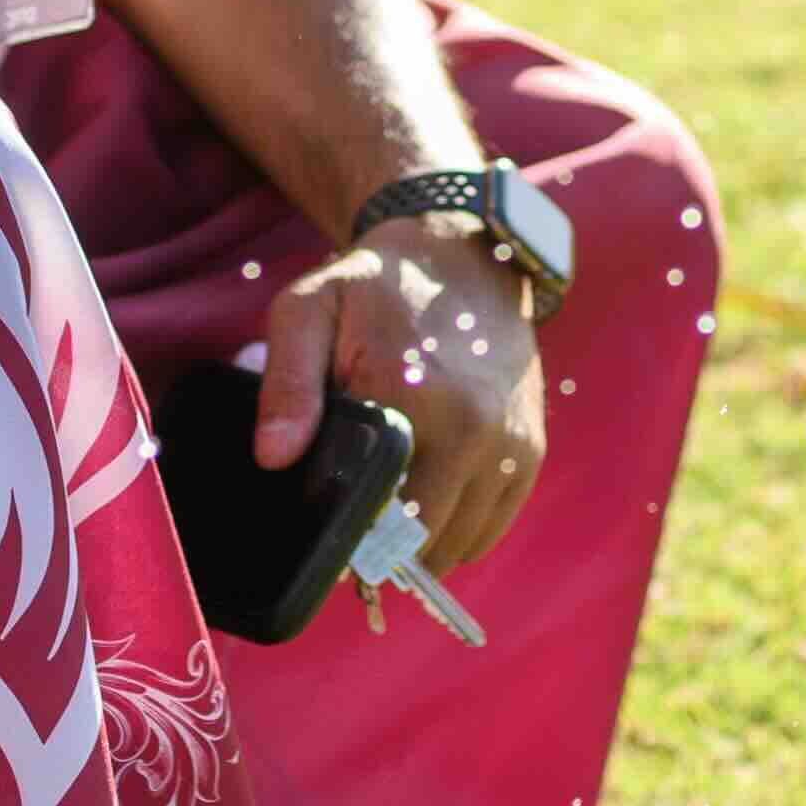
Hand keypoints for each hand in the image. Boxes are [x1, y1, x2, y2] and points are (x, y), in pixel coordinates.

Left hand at [257, 226, 543, 581]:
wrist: (463, 257)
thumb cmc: (375, 288)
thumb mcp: (309, 312)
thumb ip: (286, 384)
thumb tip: (273, 458)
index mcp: (418, 398)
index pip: (381, 517)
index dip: (350, 541)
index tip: (329, 533)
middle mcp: (479, 430)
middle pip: (422, 541)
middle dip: (382, 548)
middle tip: (353, 521)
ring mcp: (513, 444)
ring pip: (460, 544)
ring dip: (421, 543)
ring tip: (389, 509)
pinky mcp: (532, 450)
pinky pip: (491, 527)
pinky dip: (459, 530)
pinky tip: (427, 499)